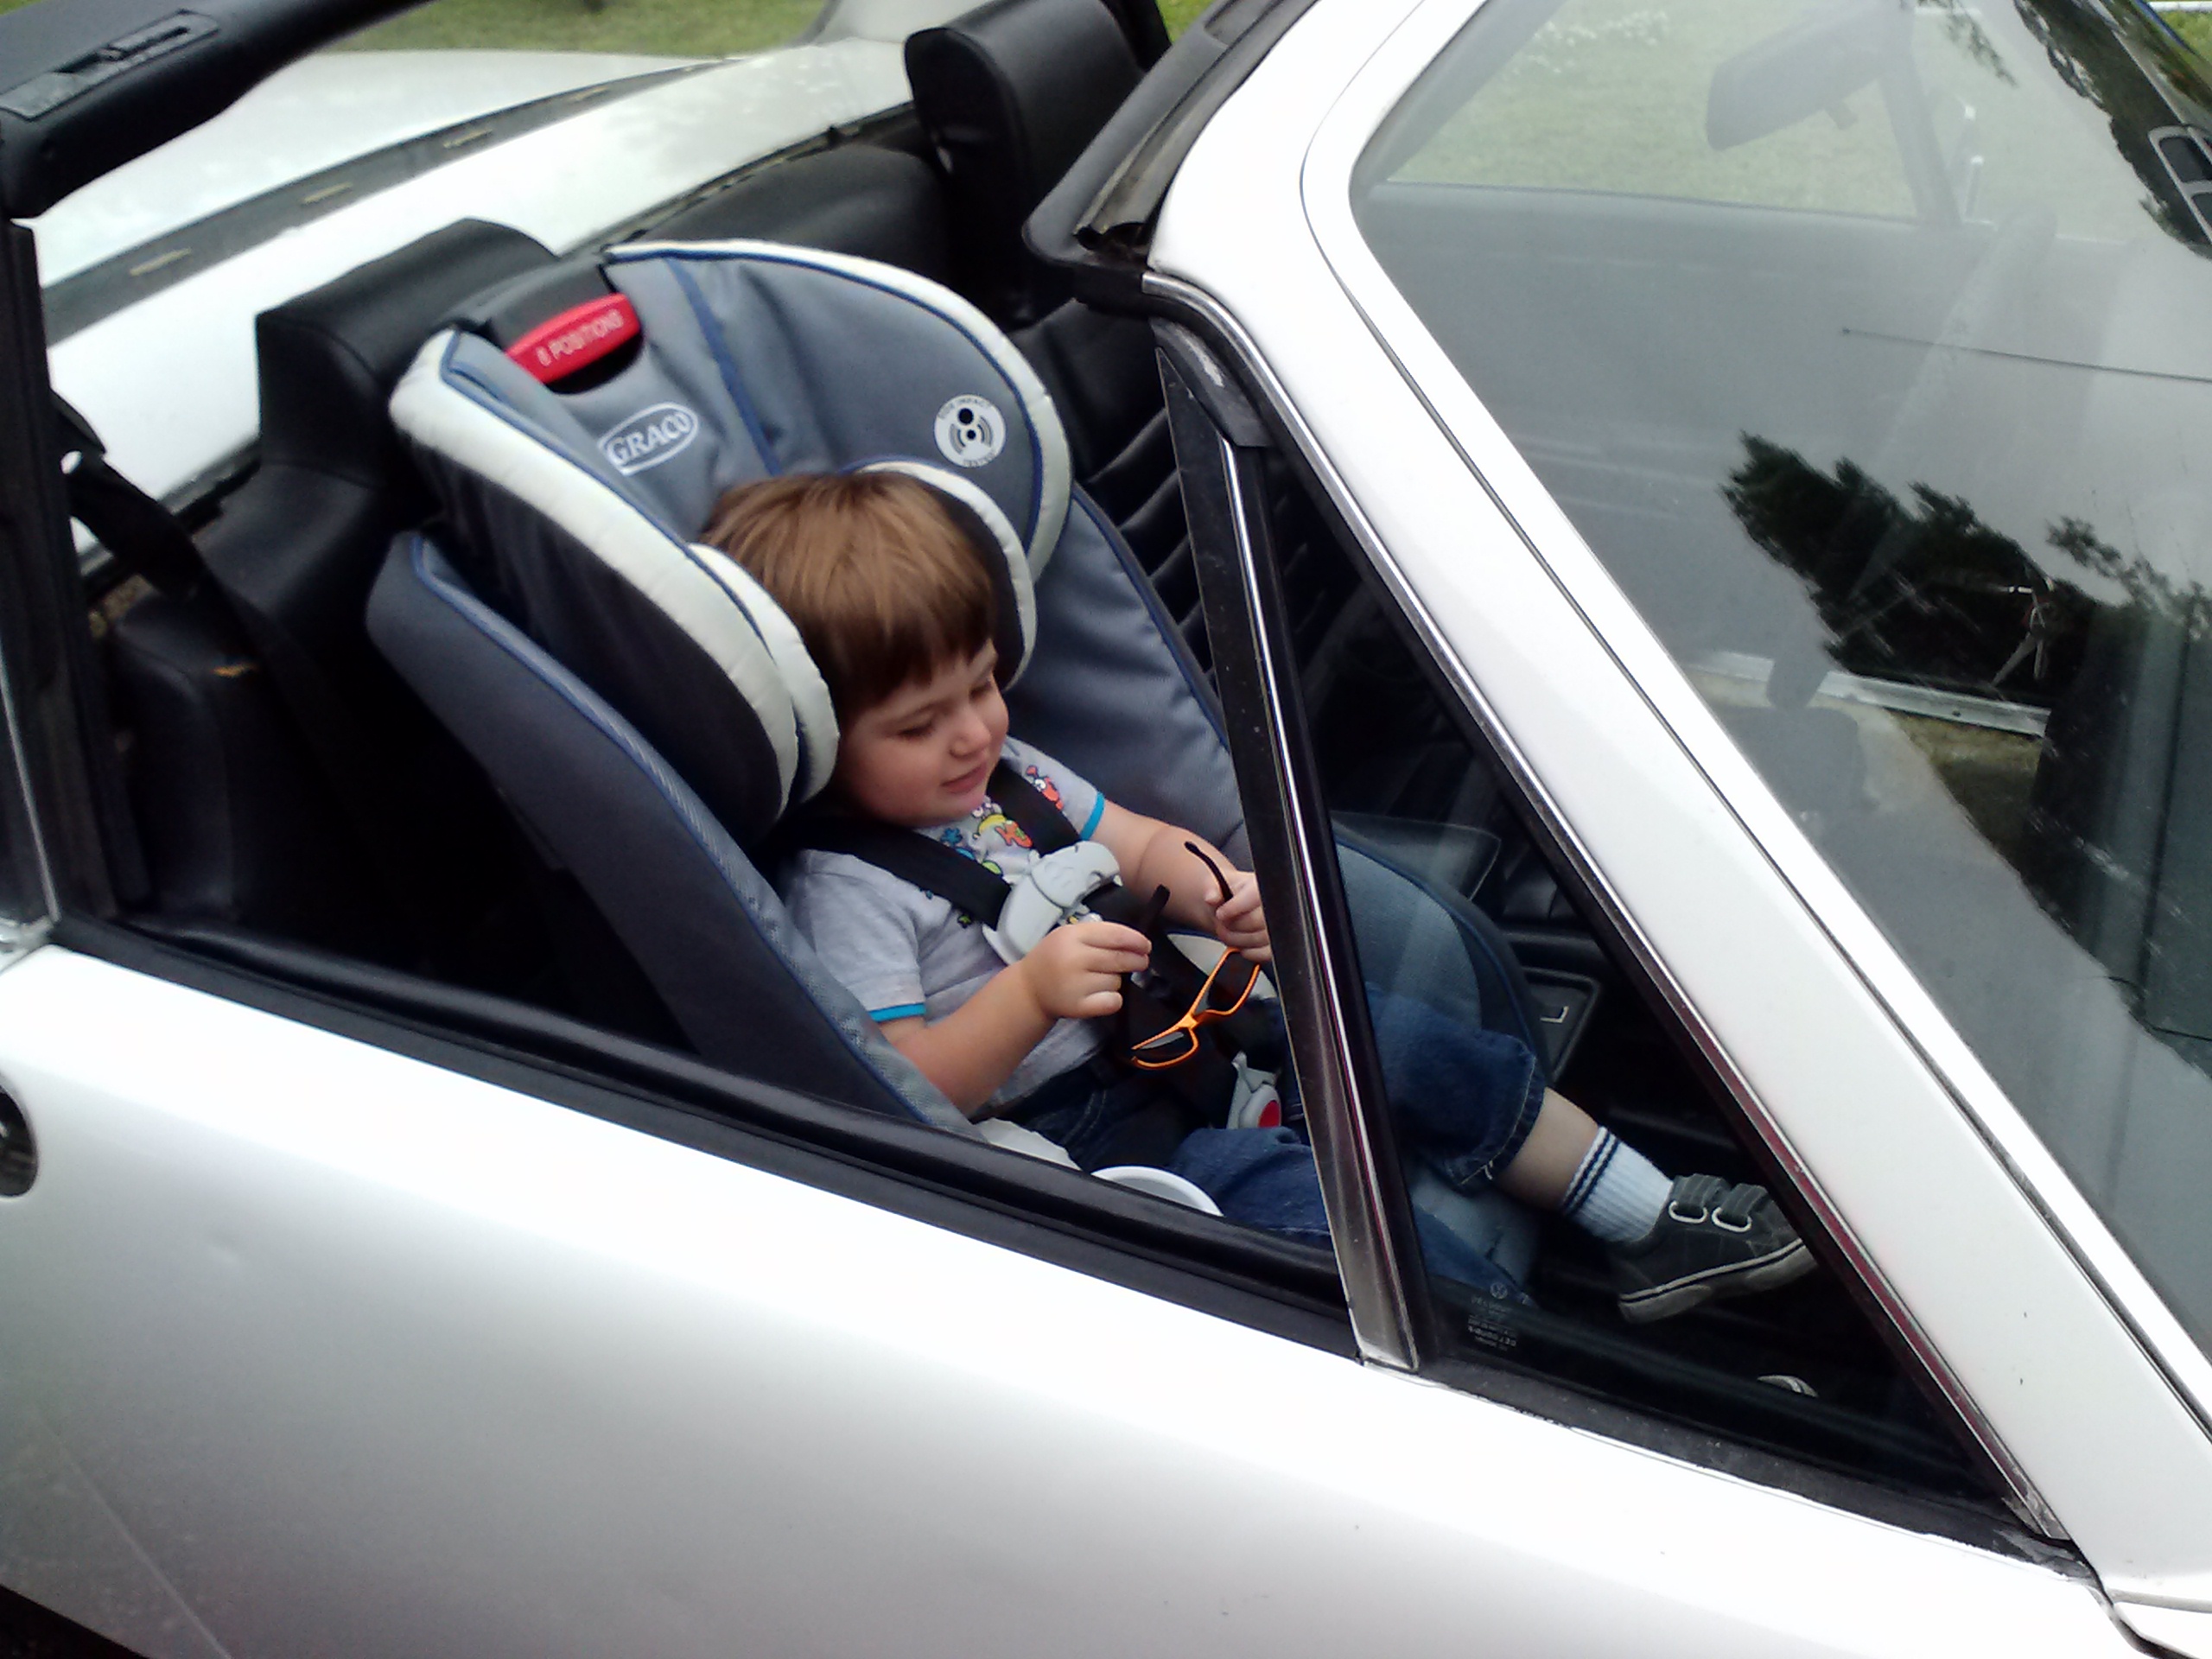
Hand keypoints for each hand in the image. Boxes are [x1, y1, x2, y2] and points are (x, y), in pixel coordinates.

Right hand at [1018, 920, 1149, 1019]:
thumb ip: (1097, 934)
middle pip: (1119, 958)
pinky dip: (1112, 999)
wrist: (1029, 990)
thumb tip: (1135, 942)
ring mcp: (1076, 984)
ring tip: (1099, 979)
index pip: (1114, 935)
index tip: (1145, 945)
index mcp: (1071, 936)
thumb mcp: (1067, 936)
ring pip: (1116, 981)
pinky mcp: (1079, 1007)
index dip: (1136, 940)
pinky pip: (1113, 1001)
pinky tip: (1101, 995)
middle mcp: (1073, 959)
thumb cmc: (1052, 959)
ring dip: (1116, 981)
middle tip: (1141, 962)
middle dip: (1136, 960)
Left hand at [1211, 870, 1271, 963]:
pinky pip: (1264, 953)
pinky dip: (1248, 951)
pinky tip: (1241, 942)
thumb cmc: (1234, 895)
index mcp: (1265, 884)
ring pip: (1259, 939)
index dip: (1235, 907)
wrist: (1241, 907)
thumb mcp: (1222, 887)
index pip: (1255, 896)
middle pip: (1255, 920)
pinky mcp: (1279, 944)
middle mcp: (1279, 903)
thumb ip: (1215, 892)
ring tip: (1227, 933)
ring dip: (1237, 939)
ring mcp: (1282, 925)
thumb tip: (1211, 898)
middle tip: (1221, 924)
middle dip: (1233, 925)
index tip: (1221, 914)